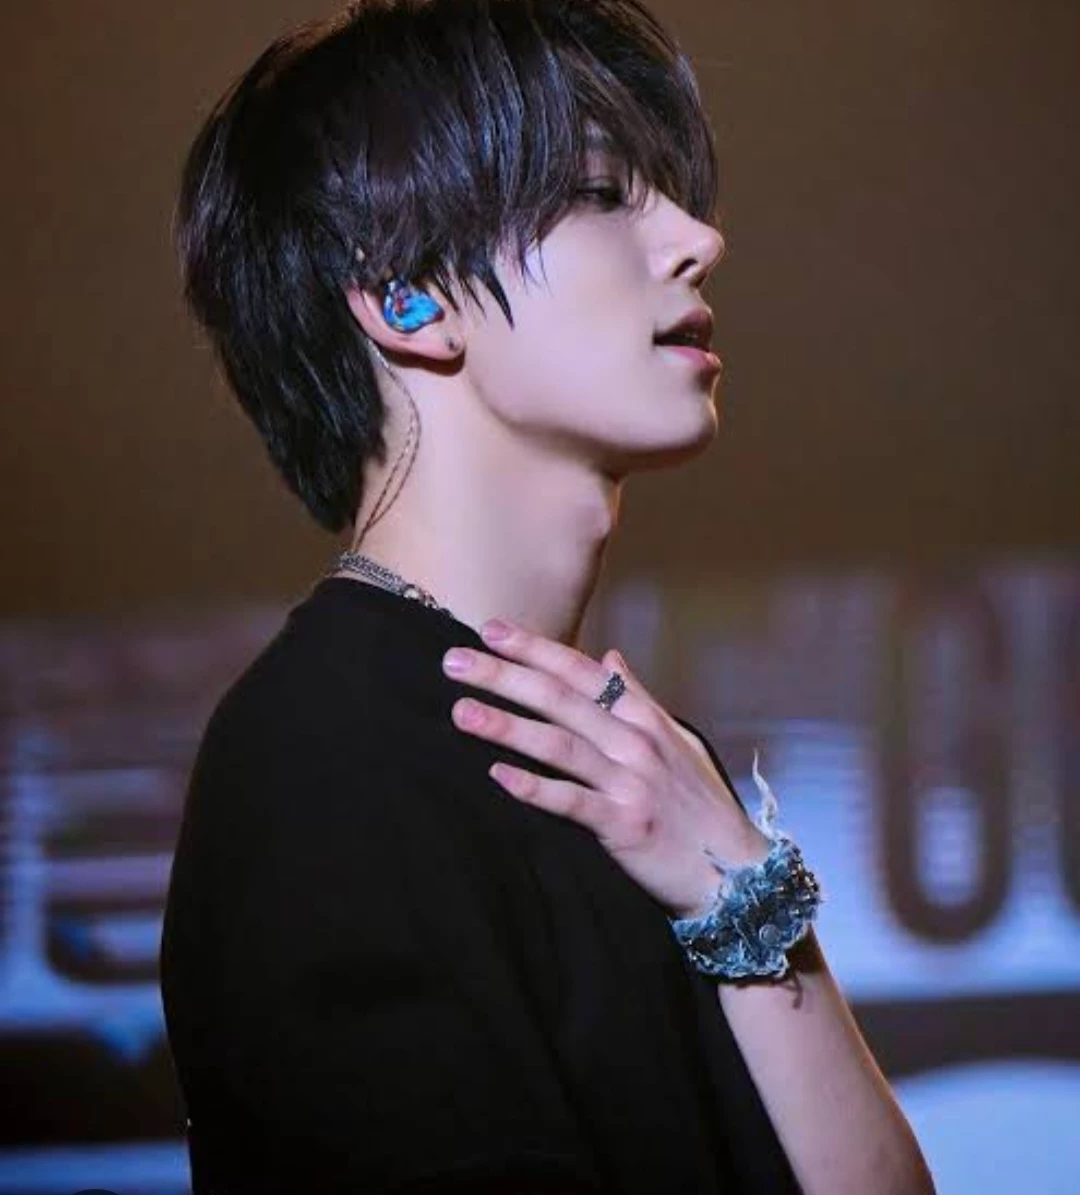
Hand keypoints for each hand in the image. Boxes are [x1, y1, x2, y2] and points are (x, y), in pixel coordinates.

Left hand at [442, 619, 771, 919]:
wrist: (736, 871)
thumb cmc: (699, 804)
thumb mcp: (676, 738)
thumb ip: (638, 696)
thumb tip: (609, 656)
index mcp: (642, 717)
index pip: (580, 671)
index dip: (534, 648)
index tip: (490, 629)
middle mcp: (635, 741)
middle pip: (560, 699)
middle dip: (504, 676)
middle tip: (454, 660)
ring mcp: (630, 782)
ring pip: (560, 744)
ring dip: (508, 725)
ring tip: (461, 711)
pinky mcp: (626, 825)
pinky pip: (572, 802)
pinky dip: (536, 787)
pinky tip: (498, 774)